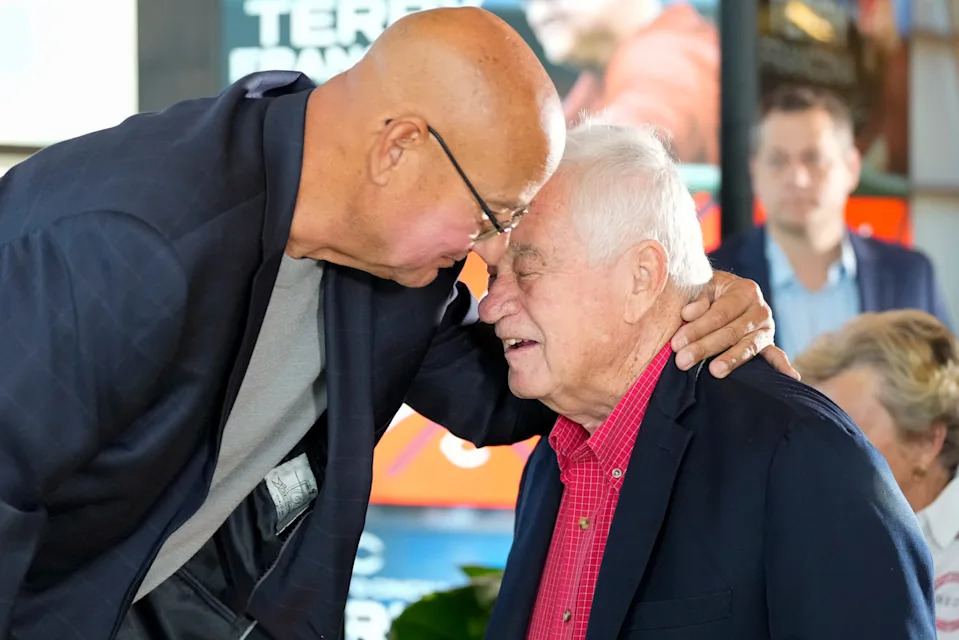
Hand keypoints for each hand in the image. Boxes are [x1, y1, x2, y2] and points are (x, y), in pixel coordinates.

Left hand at [670, 271, 798, 379]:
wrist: (726, 292)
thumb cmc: (710, 292)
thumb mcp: (703, 286)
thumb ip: (697, 298)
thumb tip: (689, 314)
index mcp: (744, 291)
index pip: (719, 314)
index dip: (698, 329)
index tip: (676, 343)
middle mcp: (760, 309)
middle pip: (731, 332)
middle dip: (705, 347)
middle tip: (683, 361)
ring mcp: (766, 329)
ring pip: (748, 346)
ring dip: (731, 360)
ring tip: (714, 371)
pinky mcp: (768, 344)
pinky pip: (776, 355)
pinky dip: (783, 366)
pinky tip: (791, 376)